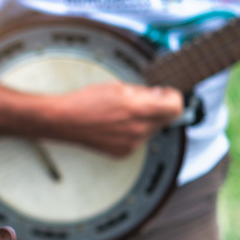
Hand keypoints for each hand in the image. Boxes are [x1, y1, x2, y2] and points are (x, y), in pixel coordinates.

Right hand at [58, 82, 183, 155]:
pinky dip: (134, 131)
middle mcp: (138, 130)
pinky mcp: (123, 152)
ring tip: (124, 112)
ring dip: (146, 120)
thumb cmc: (85, 102)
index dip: (172, 97)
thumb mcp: (118, 87)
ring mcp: (131, 144)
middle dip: (158, 108)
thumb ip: (143, 92)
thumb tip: (158, 95)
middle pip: (165, 119)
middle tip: (142, 99)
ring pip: (153, 130)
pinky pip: (139, 140)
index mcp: (138, 110)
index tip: (165, 93)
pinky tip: (117, 124)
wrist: (64, 121)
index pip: (175, 107)